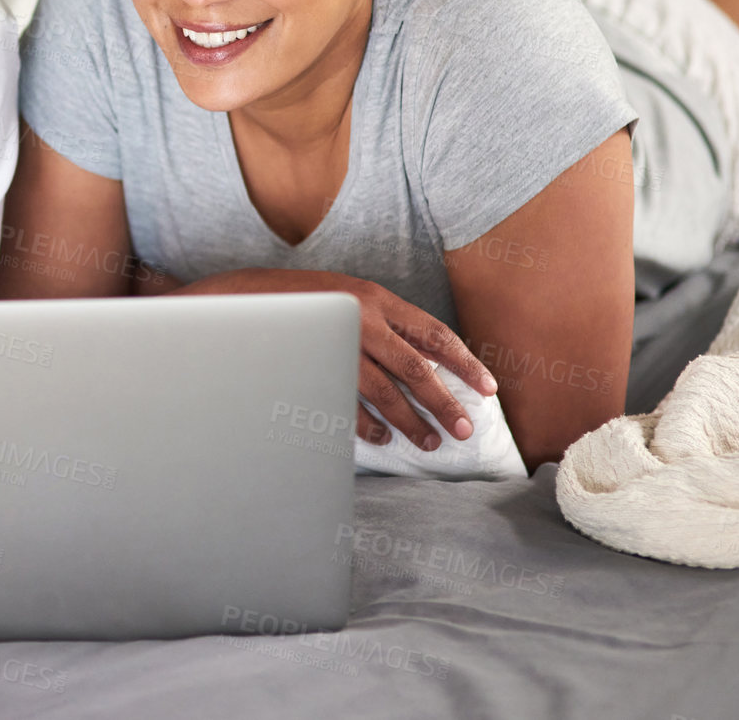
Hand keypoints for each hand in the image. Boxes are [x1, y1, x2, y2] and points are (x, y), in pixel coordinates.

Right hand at [327, 272, 498, 449]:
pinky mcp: (317, 368)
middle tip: (465, 430)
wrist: (250, 296)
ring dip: (410, 422)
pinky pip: (350, 405)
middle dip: (445, 403)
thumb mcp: (356, 297)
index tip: (488, 388)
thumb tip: (433, 362)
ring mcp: (338, 345)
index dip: (465, 362)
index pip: (434, 333)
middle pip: (416, 369)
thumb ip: (390, 324)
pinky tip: (383, 439)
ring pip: (385, 392)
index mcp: (378, 298)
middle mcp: (362, 320)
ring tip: (430, 442)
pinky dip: (368, 425)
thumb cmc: (312, 299)